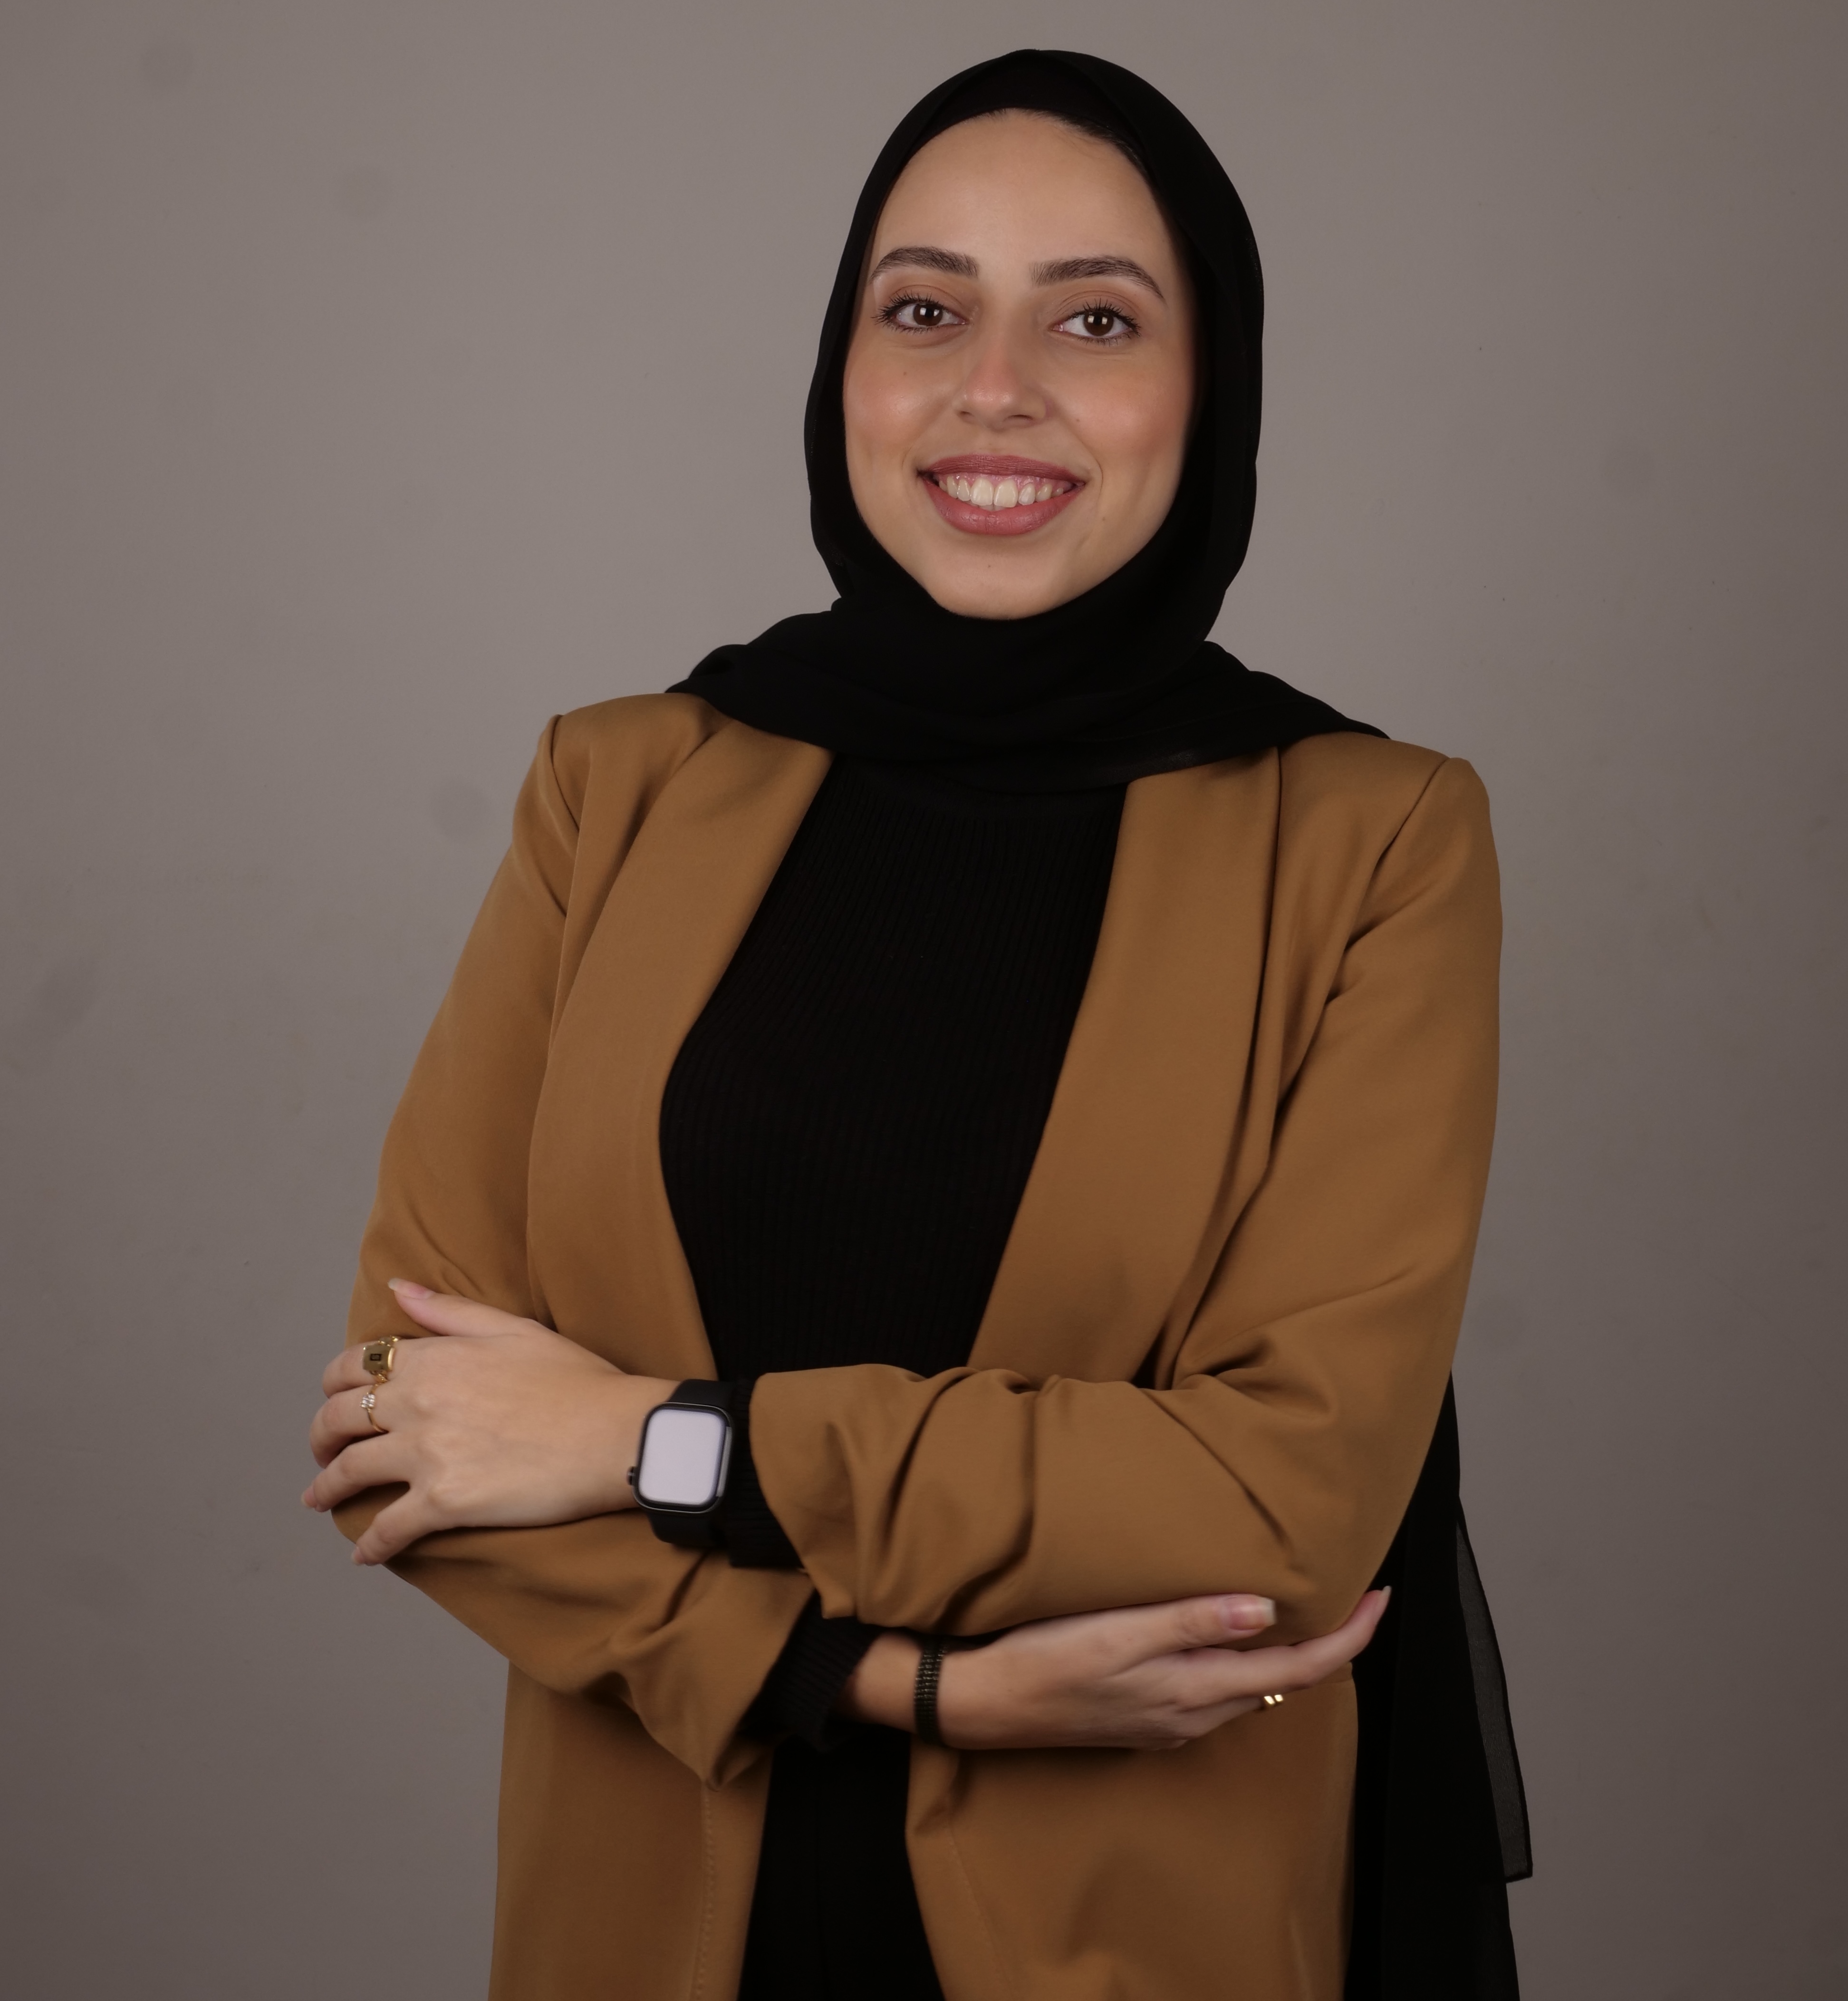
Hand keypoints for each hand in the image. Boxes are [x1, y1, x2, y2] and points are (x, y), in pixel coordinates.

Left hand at [303, 1280, 675, 1564]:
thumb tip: (398, 1287)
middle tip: (323, 1452)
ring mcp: (427, 1454)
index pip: (353, 1365)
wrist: (615, 1434)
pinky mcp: (444, 1502)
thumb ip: (449, 1310)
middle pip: (337, 1419)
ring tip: (319, 1500)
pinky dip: (369, 1546)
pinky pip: (387, 1529)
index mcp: (434, 1358)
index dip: (334, 1383)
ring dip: (325, 1490)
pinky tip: (364, 1555)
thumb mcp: (513, 1328)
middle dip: (320, 1437)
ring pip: (348, 1473)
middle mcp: (418, 1403)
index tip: (336, 1397)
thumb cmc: (577, 1380)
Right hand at [839, 1589, 1386, 1750]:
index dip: (1349, 1635)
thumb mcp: (1119, 1631)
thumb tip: (1267, 1610)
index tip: (1382, 1596)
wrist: (985, 1703)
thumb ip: (1193, 1621)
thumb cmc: (1045, 1659)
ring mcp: (1172, 1719)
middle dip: (1327, 1638)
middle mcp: (1195, 1714)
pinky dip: (1243, 1658)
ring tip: (1302, 1599)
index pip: (1299, 1669)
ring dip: (1285, 1648)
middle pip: (1284, 1680)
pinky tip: (1232, 1628)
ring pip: (1252, 1685)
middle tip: (1351, 1587)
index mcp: (1196, 1690)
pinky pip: (1218, 1688)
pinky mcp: (1148, 1714)